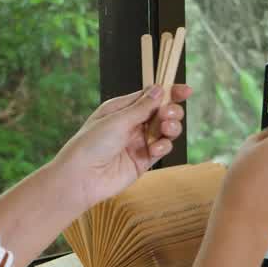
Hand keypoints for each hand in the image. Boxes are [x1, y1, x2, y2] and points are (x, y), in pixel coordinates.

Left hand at [52, 84, 191, 209]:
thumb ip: (142, 107)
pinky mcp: (143, 160)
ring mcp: (138, 142)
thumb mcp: (117, 120)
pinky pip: (161, 149)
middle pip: (162, 112)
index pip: (150, 96)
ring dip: (171, 128)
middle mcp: (131, 124)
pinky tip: (155, 149)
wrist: (81, 178)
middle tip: (168, 115)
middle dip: (171, 111)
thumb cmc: (91, 144)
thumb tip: (160, 89)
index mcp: (122, 108)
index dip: (169, 92)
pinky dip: (163, 147)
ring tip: (166, 130)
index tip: (187, 91)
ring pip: (165, 130)